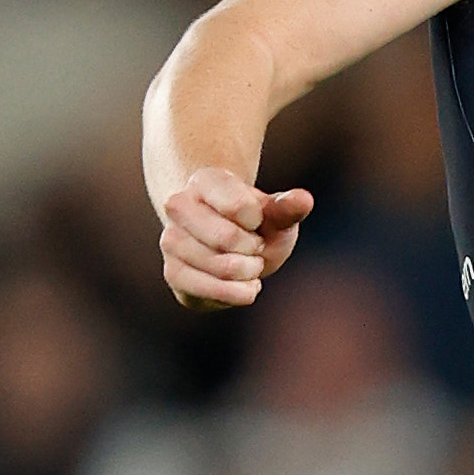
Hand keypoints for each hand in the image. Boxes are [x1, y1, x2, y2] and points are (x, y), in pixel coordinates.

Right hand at [159, 167, 313, 309]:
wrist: (233, 245)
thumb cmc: (257, 224)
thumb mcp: (276, 213)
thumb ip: (288, 207)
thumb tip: (304, 199)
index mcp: (205, 181)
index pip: (238, 206)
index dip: (258, 221)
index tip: (256, 222)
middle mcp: (178, 207)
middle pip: (225, 237)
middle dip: (253, 249)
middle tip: (255, 247)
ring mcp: (170, 240)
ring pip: (214, 266)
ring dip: (246, 273)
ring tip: (251, 266)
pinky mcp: (172, 273)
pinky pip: (201, 290)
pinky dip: (233, 293)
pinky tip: (245, 287)